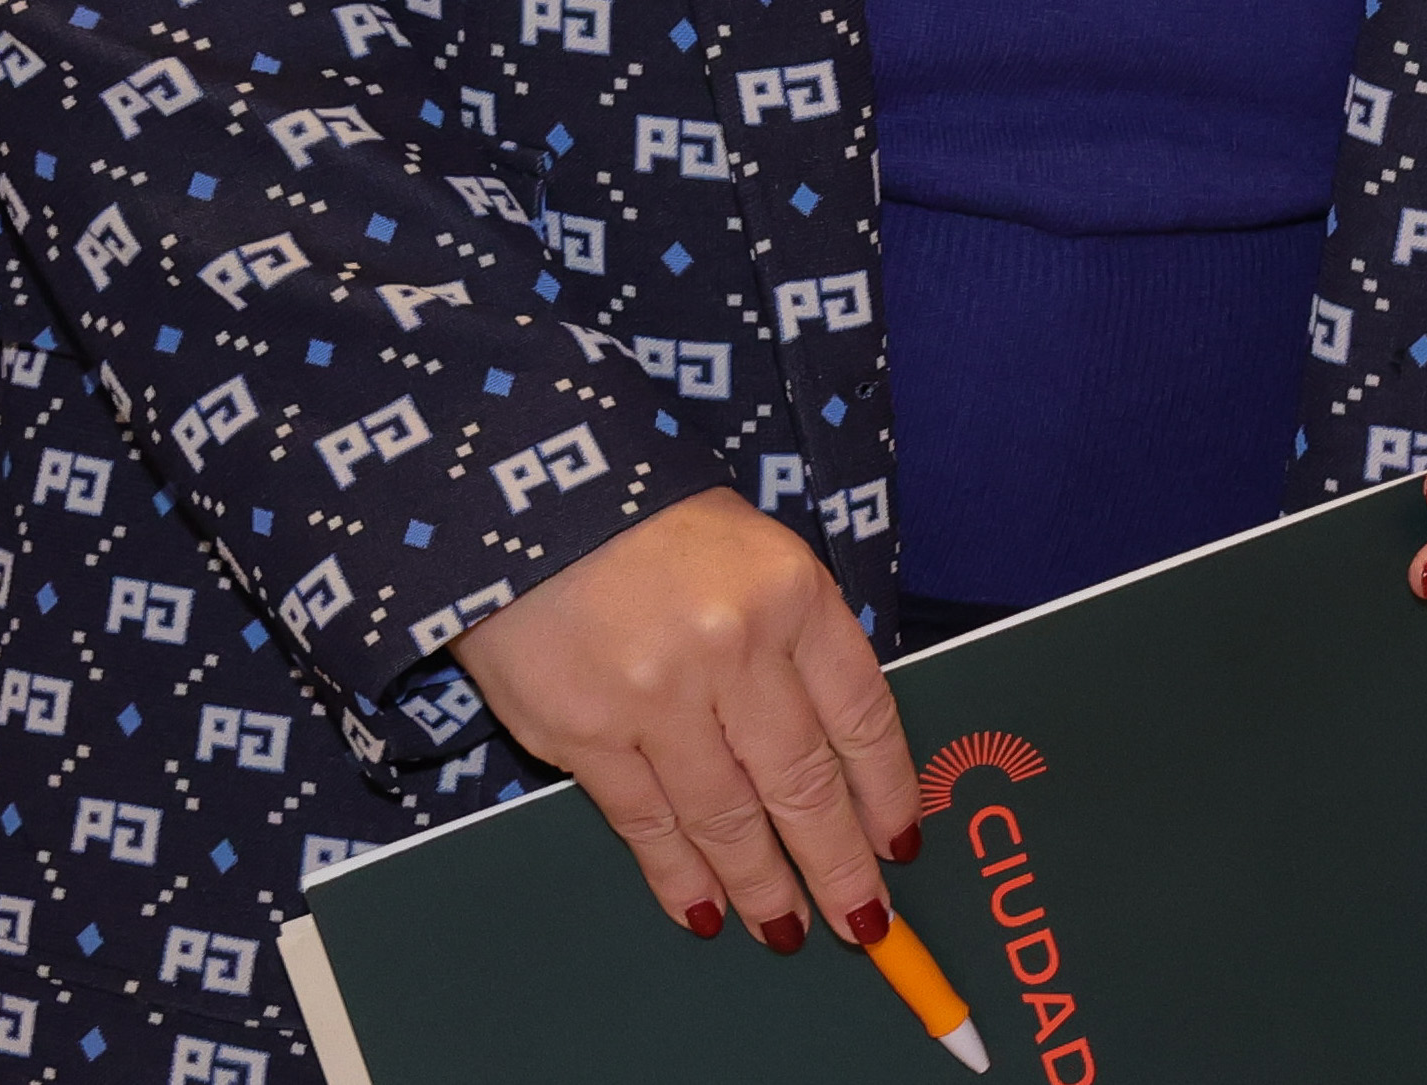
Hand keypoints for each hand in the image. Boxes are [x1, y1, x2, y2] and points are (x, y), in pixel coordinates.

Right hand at [453, 486, 920, 954]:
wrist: (526, 496)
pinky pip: (646, 823)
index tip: (901, 843)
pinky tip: (702, 910)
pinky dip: (678, 876)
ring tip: (786, 930)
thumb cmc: (653, 525)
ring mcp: (655, 696)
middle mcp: (733, 647)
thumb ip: (796, 640)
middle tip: (863, 921)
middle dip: (839, 865)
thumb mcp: (754, 552)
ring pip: (727, 818)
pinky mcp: (582, 733)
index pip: (862, 714)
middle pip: (803, 783)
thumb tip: (836, 751)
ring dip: (762, 886)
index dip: (887, 792)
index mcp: (791, 593)